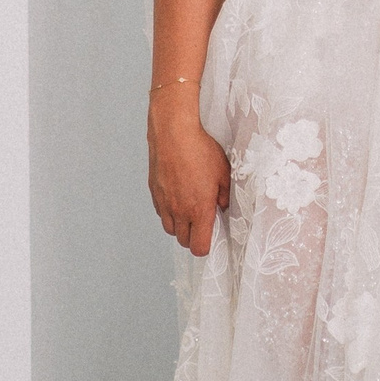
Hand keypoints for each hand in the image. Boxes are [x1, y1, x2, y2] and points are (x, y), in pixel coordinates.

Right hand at [147, 85, 230, 256]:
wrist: (173, 133)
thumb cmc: (200, 150)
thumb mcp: (224, 172)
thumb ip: (224, 195)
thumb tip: (223, 206)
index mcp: (199, 210)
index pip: (199, 247)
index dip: (206, 246)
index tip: (212, 235)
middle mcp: (179, 211)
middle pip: (184, 241)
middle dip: (193, 236)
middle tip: (202, 222)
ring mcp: (164, 203)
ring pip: (170, 229)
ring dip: (180, 226)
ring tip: (189, 210)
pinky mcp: (154, 193)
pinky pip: (161, 212)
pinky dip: (169, 211)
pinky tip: (178, 196)